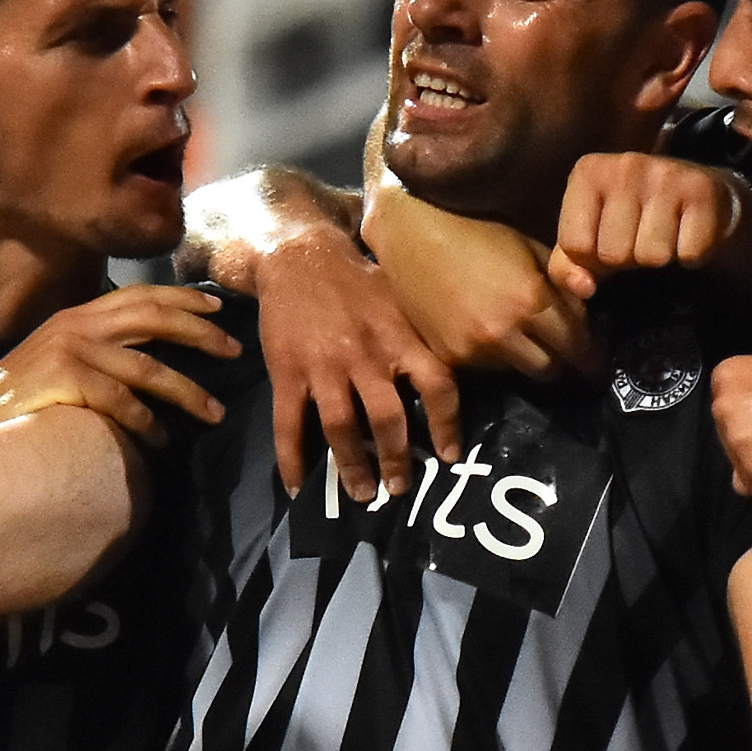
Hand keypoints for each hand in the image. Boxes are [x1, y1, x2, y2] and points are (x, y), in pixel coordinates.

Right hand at [0, 288, 236, 449]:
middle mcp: (76, 325)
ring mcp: (70, 351)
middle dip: (200, 332)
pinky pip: (122, 401)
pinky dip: (147, 422)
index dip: (182, 299)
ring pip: (148, 367)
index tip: (218, 308)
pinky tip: (161, 439)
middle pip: (153, 318)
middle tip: (234, 349)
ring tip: (214, 412)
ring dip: (188, 391)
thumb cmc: (18, 402)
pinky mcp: (65, 380)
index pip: (140, 295)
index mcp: (77, 316)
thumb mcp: (58, 363)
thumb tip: (145, 366)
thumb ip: (97, 355)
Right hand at [257, 232, 464, 500]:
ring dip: (353, 468)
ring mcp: (323, 367)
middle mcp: (364, 356)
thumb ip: (424, 334)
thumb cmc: (358, 280)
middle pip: (388, 418)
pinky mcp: (286, 374)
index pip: (437, 385)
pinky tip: (297, 487)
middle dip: (396, 459)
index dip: (448, 424)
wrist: (297, 255)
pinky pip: (288, 425)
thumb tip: (465, 365)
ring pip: (341, 429)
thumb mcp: (400, 296)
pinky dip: (292, 460)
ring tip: (364, 494)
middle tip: (401, 488)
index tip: (449, 456)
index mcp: (399, 336)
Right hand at [361, 175, 598, 380]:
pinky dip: (498, 358)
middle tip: (569, 357)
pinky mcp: (451, 358)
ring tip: (528, 342)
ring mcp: (475, 350)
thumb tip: (587, 313)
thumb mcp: (529, 247)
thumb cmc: (476, 231)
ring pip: (519, 372)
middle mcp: (506, 333)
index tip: (599, 364)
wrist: (412, 235)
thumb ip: (562, 284)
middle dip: (565, 364)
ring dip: (530, 360)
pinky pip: (488, 369)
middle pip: (551, 370)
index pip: (578, 346)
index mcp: (531, 301)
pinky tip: (493, 336)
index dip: (593, 359)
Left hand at [547, 154, 751, 299]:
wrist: (698, 195)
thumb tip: (585, 288)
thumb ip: (566, 268)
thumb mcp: (589, 238)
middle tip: (641, 238)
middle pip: (614, 254)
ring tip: (664, 235)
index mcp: (587, 173)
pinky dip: (692, 255)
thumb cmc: (633, 220)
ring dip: (660, 257)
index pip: (576, 246)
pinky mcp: (702, 190)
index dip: (594, 258)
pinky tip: (688, 234)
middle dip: (628, 258)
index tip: (609, 239)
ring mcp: (665, 174)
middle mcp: (624, 165)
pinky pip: (689, 254)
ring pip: (652, 255)